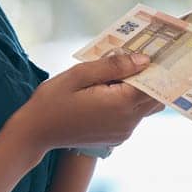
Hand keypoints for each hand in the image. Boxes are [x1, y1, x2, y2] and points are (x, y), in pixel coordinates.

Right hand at [10, 52, 164, 154]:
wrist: (36, 132)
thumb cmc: (52, 100)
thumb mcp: (78, 74)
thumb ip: (112, 66)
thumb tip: (143, 60)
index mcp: (121, 103)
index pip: (154, 84)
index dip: (154, 69)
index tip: (150, 54)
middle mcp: (128, 121)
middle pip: (155, 98)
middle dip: (149, 80)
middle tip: (132, 62)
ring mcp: (124, 132)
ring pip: (145, 108)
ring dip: (137, 92)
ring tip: (113, 78)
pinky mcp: (117, 137)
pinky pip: (133, 117)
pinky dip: (127, 104)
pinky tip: (105, 94)